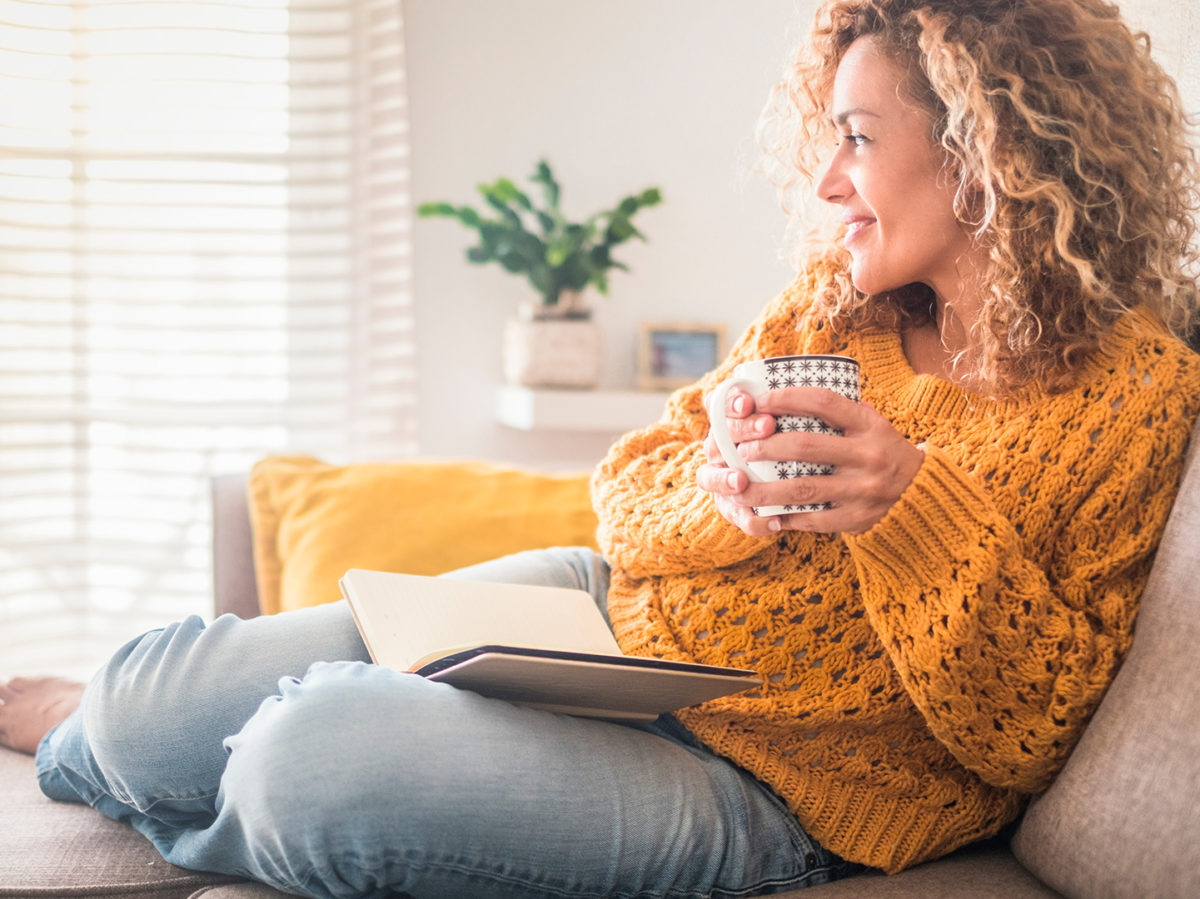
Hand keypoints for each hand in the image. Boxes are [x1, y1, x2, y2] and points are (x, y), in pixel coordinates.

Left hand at [696, 387, 923, 534]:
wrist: (923, 491)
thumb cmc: (884, 450)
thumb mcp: (873, 423)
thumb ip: (841, 411)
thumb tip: (788, 391)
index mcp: (869, 425)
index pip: (823, 402)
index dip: (787, 398)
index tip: (760, 401)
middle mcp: (868, 455)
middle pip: (806, 446)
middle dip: (767, 446)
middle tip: (743, 449)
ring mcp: (863, 489)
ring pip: (804, 489)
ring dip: (766, 489)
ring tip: (741, 488)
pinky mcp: (859, 519)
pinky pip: (815, 520)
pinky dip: (788, 517)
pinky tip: (767, 515)